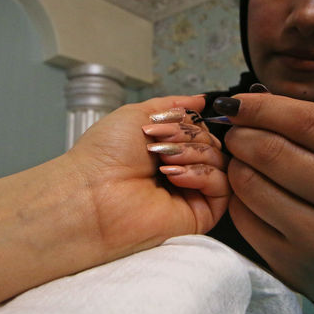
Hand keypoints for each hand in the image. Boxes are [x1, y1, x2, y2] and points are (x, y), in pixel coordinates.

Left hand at [64, 95, 227, 259]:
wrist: (91, 192)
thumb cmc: (103, 155)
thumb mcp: (137, 115)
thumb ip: (173, 106)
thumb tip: (200, 99)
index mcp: (166, 148)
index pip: (201, 128)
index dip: (188, 122)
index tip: (161, 123)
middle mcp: (180, 169)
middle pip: (212, 143)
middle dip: (187, 136)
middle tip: (158, 144)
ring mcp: (190, 192)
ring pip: (220, 161)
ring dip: (193, 152)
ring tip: (162, 160)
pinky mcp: (199, 214)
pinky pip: (222, 186)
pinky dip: (202, 174)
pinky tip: (174, 174)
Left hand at [218, 94, 313, 313]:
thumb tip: (259, 106)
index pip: (311, 123)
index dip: (265, 107)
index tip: (238, 101)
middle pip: (275, 152)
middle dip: (242, 133)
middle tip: (236, 130)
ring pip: (252, 185)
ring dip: (236, 163)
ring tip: (241, 157)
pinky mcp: (296, 266)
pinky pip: (246, 218)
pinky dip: (239, 196)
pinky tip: (249, 189)